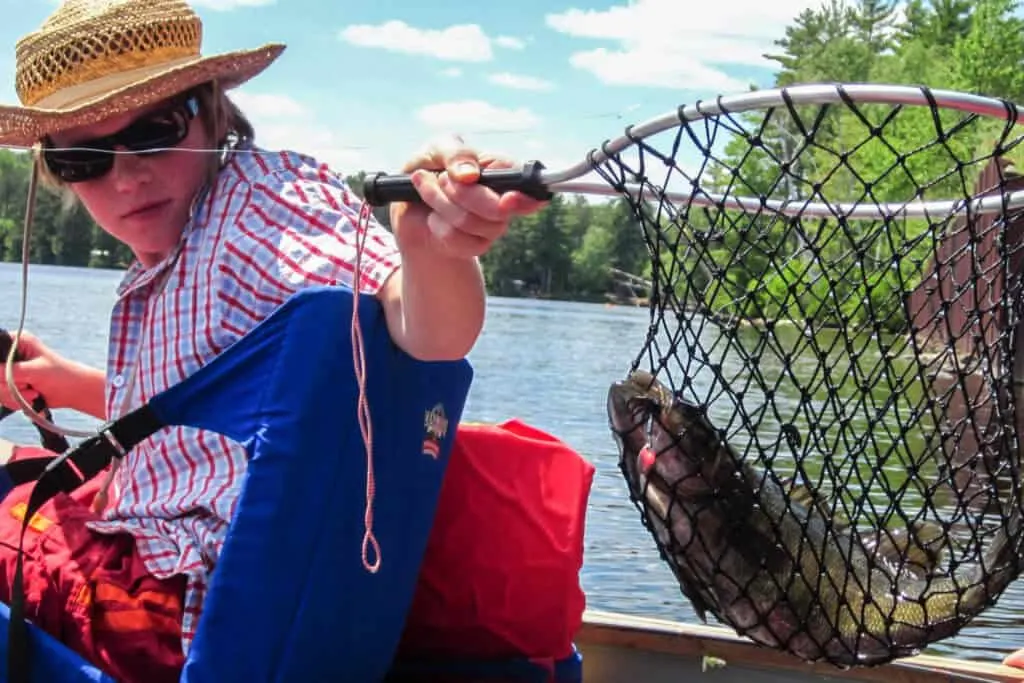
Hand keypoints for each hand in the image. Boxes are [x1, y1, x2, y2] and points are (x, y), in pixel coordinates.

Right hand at [0, 331, 76, 411]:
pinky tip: (31, 398)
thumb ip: (9, 371)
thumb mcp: (34, 371)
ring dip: (13, 396)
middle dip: (7, 385)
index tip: (6, 377)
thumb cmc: (60, 376)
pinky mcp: (11, 385)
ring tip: (33, 393)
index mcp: (17, 343)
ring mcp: (9, 371)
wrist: (74, 391)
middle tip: (28, 386)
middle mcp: (10, 356)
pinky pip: (2, 397)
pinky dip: (15, 402)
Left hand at [390, 134, 546, 259]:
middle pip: (497, 208)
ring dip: (439, 203)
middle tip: (440, 178)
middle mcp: (505, 200)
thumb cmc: (428, 171)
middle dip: (459, 192)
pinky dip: (435, 223)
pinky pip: (455, 238)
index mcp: (502, 171)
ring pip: (469, 221)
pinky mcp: (476, 246)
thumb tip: (469, 175)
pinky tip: (433, 217)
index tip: (508, 199)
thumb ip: (456, 154)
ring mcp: (493, 226)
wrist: (409, 206)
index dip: (522, 195)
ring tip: (428, 192)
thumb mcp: (435, 151)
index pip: (525, 183)